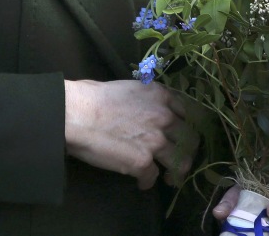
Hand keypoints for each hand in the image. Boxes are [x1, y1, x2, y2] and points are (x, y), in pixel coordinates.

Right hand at [64, 79, 198, 189]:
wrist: (77, 113)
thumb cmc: (95, 96)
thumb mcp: (131, 88)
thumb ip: (149, 100)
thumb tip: (152, 112)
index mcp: (161, 95)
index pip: (190, 112)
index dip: (188, 126)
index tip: (183, 134)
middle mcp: (164, 116)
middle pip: (191, 139)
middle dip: (187, 151)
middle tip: (178, 158)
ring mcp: (156, 140)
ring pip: (182, 162)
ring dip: (176, 172)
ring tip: (168, 177)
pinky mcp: (143, 162)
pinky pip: (153, 178)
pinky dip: (147, 182)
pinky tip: (140, 181)